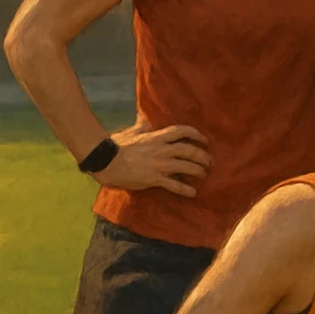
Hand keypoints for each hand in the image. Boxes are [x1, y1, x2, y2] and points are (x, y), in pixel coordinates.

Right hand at [94, 120, 210, 196]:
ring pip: (185, 166)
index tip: (204, 140)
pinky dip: (185, 189)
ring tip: (204, 174)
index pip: (181, 131)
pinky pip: (174, 185)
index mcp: (156, 137)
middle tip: (208, 161)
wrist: (105, 161)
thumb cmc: (116, 146)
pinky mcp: (153, 179)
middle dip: (202, 155)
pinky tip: (193, 192)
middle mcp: (161, 150)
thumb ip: (142, 127)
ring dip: (198, 170)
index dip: (196, 134)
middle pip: (188, 150)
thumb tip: (147, 120)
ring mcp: (158, 164)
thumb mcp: (131, 132)